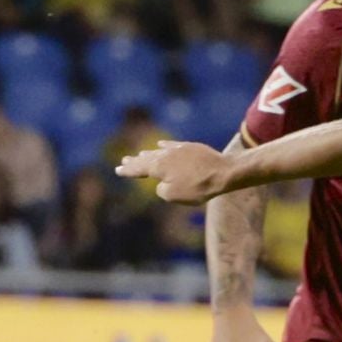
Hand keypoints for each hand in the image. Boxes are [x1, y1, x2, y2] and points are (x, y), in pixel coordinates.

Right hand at [117, 141, 231, 205]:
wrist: (224, 172)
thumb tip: (162, 184)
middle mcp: (164, 155)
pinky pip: (173, 146)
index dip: (128, 171)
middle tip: (125, 161)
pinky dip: (164, 147)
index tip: (118, 170)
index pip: (138, 169)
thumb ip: (162, 190)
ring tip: (140, 155)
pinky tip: (161, 145)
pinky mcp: (191, 147)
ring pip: (158, 152)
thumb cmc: (199, 187)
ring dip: (148, 154)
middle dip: (135, 161)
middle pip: (146, 158)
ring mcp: (178, 149)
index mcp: (158, 167)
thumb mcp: (174, 196)